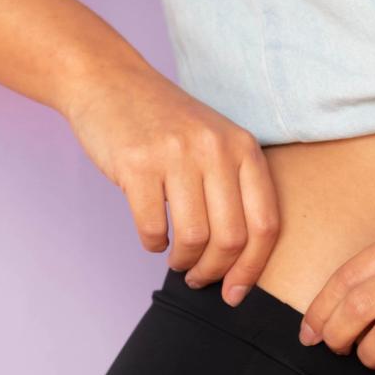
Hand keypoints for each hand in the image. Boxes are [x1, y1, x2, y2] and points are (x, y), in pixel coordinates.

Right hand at [64, 64, 279, 304]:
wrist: (109, 81)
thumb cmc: (166, 124)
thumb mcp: (216, 142)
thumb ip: (234, 189)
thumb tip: (243, 262)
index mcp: (244, 147)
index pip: (265, 224)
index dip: (252, 268)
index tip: (236, 293)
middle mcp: (216, 148)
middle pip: (231, 238)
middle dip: (214, 271)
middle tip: (198, 278)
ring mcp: (176, 154)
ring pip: (193, 238)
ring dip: (183, 261)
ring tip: (176, 259)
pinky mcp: (136, 163)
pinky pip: (152, 228)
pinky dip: (153, 244)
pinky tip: (153, 238)